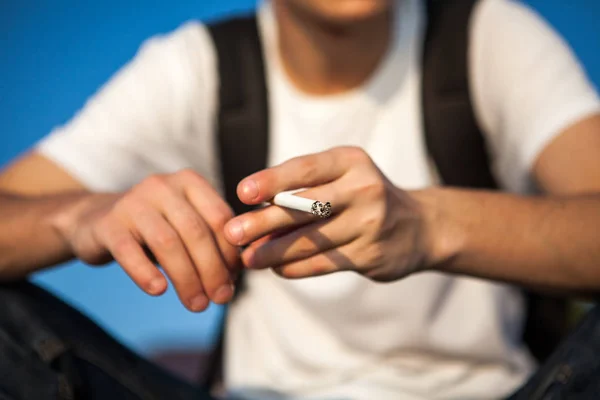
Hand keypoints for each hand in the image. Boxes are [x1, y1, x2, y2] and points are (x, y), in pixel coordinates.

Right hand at [54, 169, 237, 311]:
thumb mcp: (185, 226)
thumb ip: (211, 242)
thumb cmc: (154, 229)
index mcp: (189, 182)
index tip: (235, 281)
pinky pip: (129, 251)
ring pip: (167, 243)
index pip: (219, 217)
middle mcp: (162, 186)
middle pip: (196, 231)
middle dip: (212, 269)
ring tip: (197, 305)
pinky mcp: (108, 224)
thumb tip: (237, 274)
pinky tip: (159, 291)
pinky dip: (146, 273)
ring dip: (186, 278)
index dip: (230, 252)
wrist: (96, 221)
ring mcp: (133, 203)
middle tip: (221, 298)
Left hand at [224, 147, 433, 281]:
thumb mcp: (341, 178)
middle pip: (304, 207)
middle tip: (232, 233)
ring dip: (273, 252)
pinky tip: (277, 269)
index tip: (242, 192)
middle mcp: (363, 189)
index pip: (306, 168)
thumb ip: (303, 191)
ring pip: (310, 240)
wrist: (417, 226)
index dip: (272, 180)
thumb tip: (253, 215)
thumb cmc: (362, 196)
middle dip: (263, 222)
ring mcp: (369, 223)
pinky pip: (323, 264)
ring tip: (248, 259)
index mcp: (351, 161)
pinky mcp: (370, 254)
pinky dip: (295, 268)